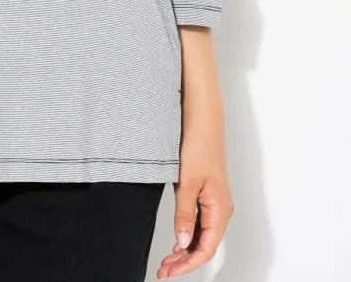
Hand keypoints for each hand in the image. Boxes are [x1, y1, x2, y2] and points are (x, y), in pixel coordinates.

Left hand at [155, 154, 233, 276]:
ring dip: (186, 249)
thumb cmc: (199, 145)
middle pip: (205, 245)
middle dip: (184, 261)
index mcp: (220, 209)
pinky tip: (178, 239)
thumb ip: (184, 214)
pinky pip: (201, 222)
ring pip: (203, 235)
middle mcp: (221, 208)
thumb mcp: (186, 182)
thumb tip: (183, 242)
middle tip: (164, 270)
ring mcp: (216, 201)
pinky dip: (189, 234)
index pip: (206, 249)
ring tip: (167, 260)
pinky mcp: (208, 193)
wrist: (203, 121)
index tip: (169, 272)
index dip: (187, 264)